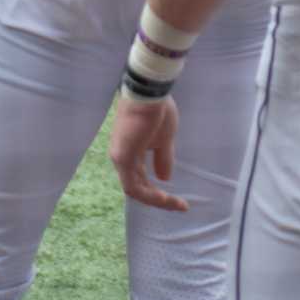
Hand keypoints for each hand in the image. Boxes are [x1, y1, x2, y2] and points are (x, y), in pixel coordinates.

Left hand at [109, 93, 186, 211]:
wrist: (151, 93)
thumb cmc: (157, 110)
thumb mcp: (164, 139)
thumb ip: (163, 158)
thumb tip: (165, 178)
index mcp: (130, 151)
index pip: (140, 179)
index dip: (158, 192)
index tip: (179, 200)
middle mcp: (121, 157)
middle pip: (137, 187)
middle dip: (159, 200)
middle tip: (179, 206)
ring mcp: (119, 157)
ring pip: (135, 190)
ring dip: (156, 201)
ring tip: (176, 205)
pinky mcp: (122, 157)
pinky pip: (134, 186)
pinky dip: (150, 196)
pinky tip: (165, 199)